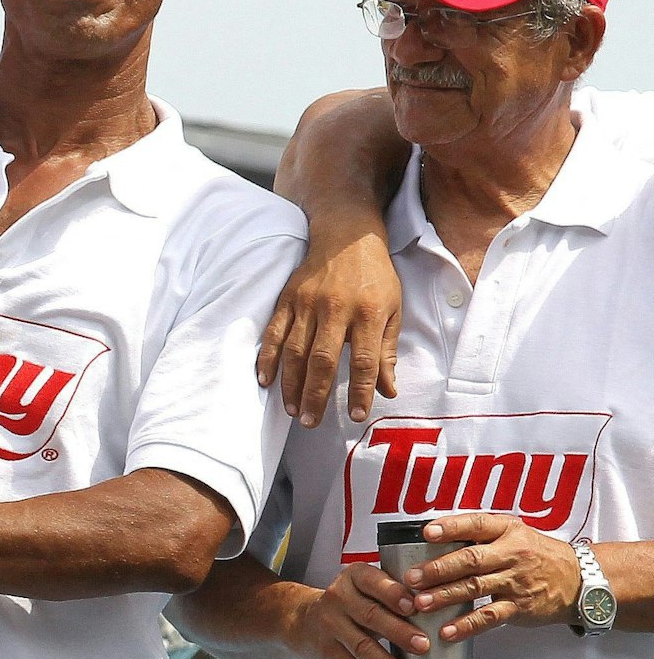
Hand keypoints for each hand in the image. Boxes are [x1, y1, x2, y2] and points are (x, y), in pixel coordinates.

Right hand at [255, 227, 400, 427]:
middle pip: (324, 359)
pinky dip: (267, 357)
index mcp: (370, 313)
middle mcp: (337, 309)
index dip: (359, 390)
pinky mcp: (288, 298)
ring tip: (293, 410)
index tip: (355, 415)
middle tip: (311, 422)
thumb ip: (387, 351)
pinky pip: (274, 332)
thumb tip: (388, 390)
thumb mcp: (393, 310)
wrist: (346, 235)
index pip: (365, 360)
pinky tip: (265, 380)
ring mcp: (308, 303)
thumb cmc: (375, 276)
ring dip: (292, 383)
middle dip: (316, 395)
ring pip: (296, 350)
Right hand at [291, 563, 422, 658]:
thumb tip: (438, 611)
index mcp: (354, 577)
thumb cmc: (350, 603)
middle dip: (398, 632)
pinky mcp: (328, 651)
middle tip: (423, 645)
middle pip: (370, 616)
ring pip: (361, 646)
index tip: (413, 605)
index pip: (373, 582)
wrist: (303, 620)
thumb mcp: (366, 588)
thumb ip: (395, 594)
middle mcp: (339, 599)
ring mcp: (330, 626)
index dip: (393, 594)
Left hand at [409, 514, 580, 640]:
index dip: (451, 528)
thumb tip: (434, 535)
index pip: (476, 524)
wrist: (580, 580)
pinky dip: (467, 625)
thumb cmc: (538, 554)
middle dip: (438, 569)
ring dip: (444, 596)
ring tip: (420, 603)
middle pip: (470, 560)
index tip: (427, 532)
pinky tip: (447, 631)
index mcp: (507, 531)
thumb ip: (480, 535)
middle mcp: (511, 554)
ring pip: (475, 588)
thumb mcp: (514, 534)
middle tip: (411, 577)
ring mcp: (516, 582)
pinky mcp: (520, 607)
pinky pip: (489, 617)